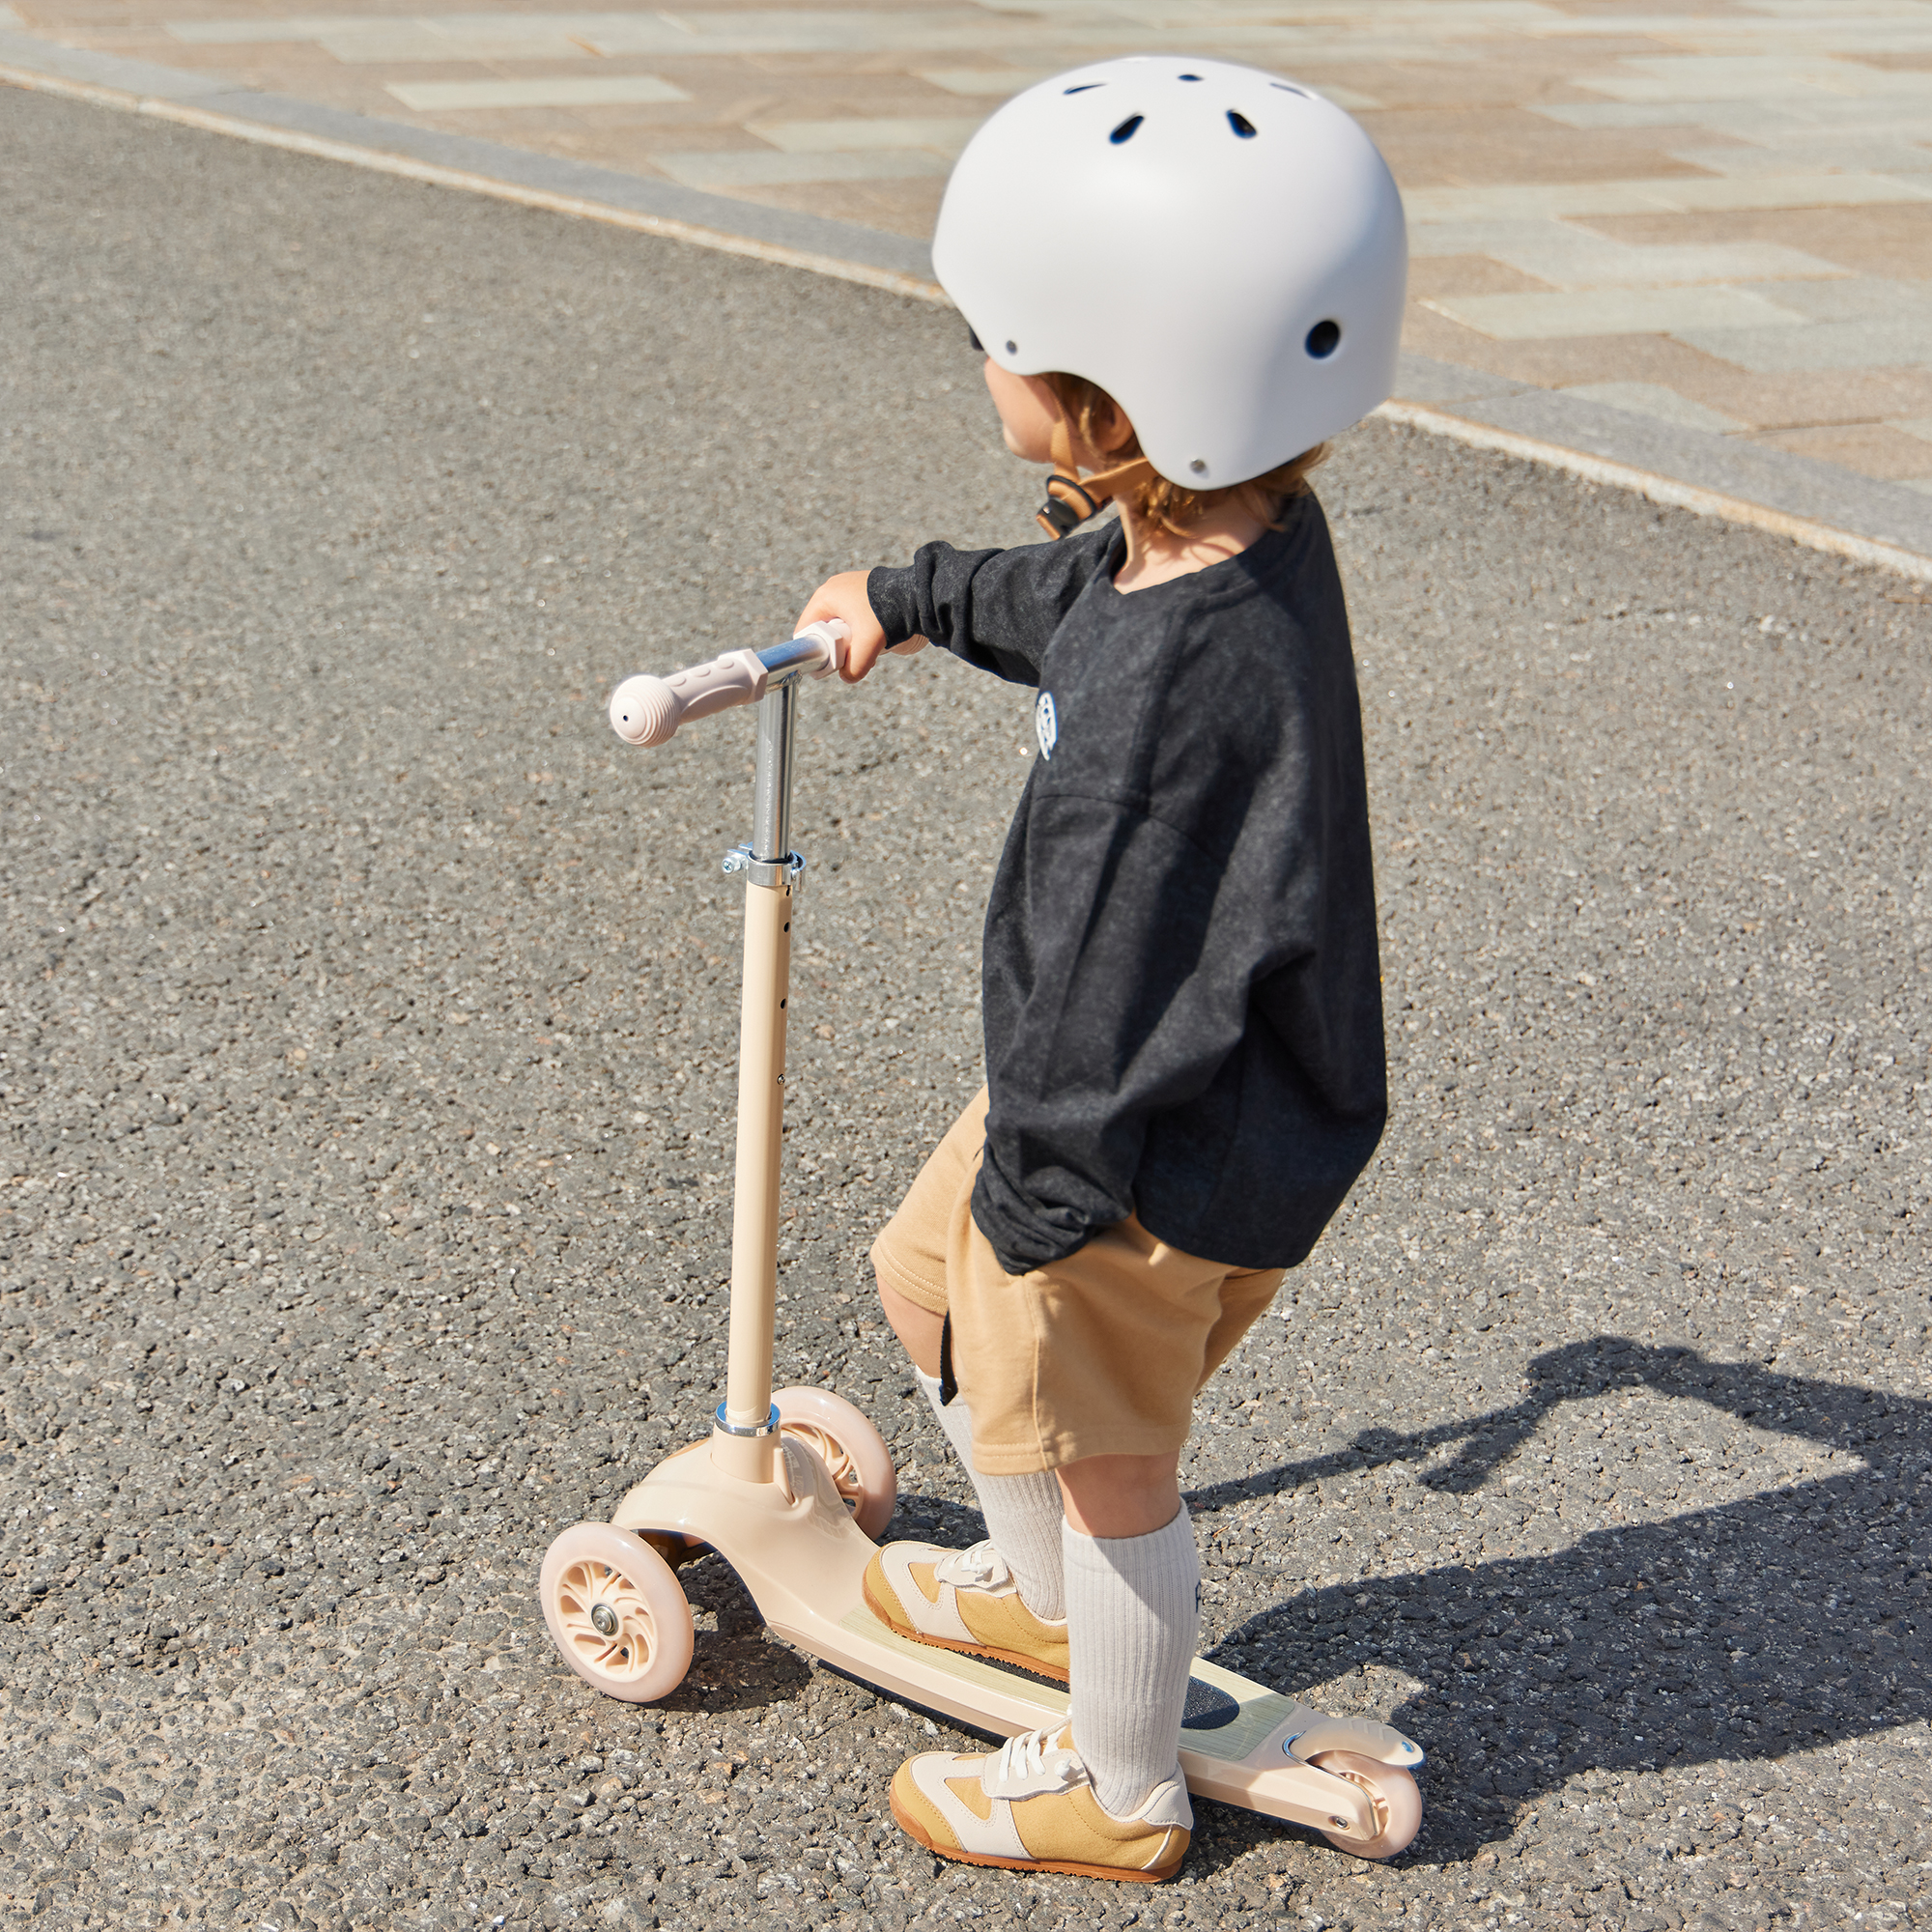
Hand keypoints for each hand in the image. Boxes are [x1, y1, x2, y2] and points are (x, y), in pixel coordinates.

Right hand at [796, 570, 918, 682]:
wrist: (920, 595)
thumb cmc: (889, 614)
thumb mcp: (868, 646)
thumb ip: (854, 667)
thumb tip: (847, 676)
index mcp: (825, 596)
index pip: (805, 630)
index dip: (814, 650)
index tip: (828, 664)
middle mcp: (835, 589)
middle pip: (824, 629)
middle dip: (837, 647)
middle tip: (854, 656)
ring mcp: (851, 588)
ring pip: (842, 625)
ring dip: (853, 640)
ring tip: (870, 645)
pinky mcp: (866, 592)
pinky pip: (856, 618)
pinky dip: (863, 630)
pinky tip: (878, 636)